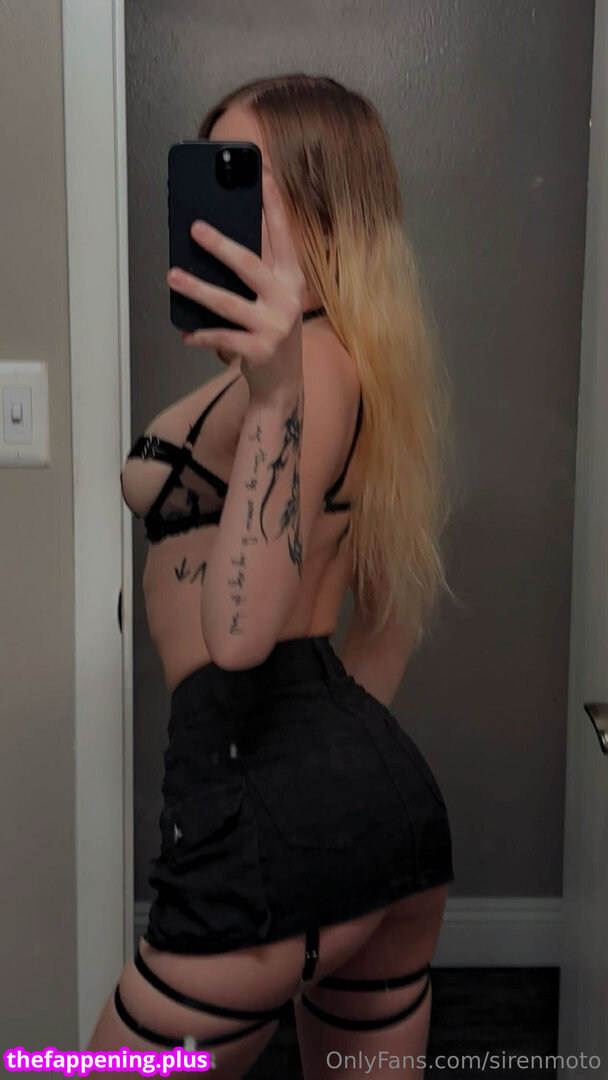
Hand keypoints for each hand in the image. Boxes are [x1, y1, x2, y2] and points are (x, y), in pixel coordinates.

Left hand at [166, 171, 307, 399]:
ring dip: (197, 290)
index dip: (273, 205)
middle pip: (249, 265)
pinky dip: (201, 334)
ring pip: (228, 302)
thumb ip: (256, 274)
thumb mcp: (272, 300)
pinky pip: (222, 337)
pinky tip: (186, 333)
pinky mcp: (259, 350)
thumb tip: (216, 243)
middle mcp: (287, 299)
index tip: (263, 174)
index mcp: (291, 280)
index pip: (282, 236)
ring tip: (174, 277)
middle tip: (195, 228)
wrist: (283, 384)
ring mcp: (275, 326)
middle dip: (220, 245)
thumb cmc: (271, 333)